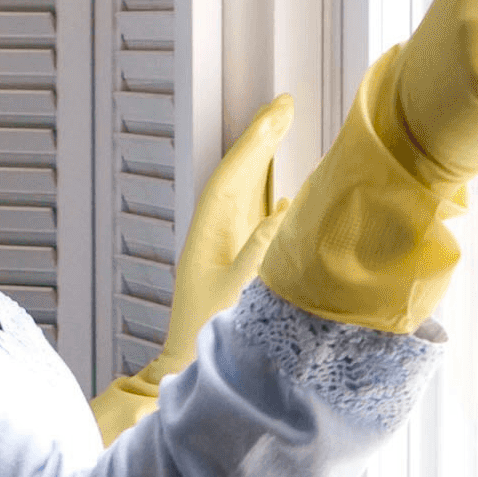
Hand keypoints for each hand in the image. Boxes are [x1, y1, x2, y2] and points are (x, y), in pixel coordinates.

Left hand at [158, 95, 294, 371]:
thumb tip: (284, 212)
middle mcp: (214, 235)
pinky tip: (288, 193)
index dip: (256, 141)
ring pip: (248, 194)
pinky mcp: (239, 266)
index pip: (232, 176)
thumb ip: (260, 252)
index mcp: (207, 237)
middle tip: (285, 105)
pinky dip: (273, 199)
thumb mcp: (237, 293)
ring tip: (285, 130)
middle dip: (261, 139)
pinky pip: (256, 221)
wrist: (189, 370)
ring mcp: (226, 248)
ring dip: (267, 162)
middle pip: (239, 175)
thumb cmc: (207, 338)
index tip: (277, 112)